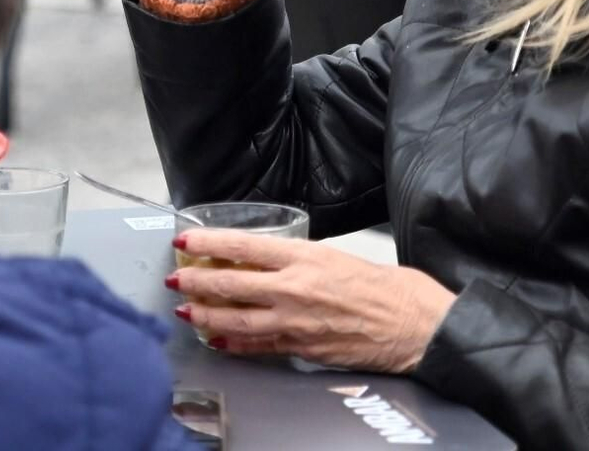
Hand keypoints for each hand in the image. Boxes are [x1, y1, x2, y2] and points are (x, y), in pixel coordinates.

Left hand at [167, 228, 455, 372]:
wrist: (413, 324)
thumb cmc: (386, 288)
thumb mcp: (339, 255)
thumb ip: (302, 258)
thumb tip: (272, 258)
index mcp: (304, 258)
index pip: (243, 246)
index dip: (208, 242)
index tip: (186, 239)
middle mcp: (294, 289)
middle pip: (230, 283)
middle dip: (195, 280)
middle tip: (175, 277)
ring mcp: (295, 322)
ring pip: (235, 318)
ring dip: (204, 313)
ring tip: (185, 309)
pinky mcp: (301, 348)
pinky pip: (256, 346)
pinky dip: (232, 343)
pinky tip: (216, 339)